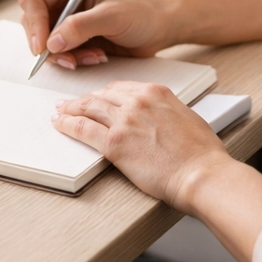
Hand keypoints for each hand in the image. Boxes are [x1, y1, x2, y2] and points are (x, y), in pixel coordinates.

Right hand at [18, 0, 179, 68]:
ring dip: (64, 56)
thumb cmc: (140, 14)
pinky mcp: (73, 40)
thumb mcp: (112, 17)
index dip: (34, 23)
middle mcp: (63, 2)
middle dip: (49, 45)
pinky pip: (60, 54)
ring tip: (92, 57)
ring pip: (44, 43)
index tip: (43, 46)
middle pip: (33, 23)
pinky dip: (74, 61)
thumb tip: (52, 42)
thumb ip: (81, 27)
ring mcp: (66, 22)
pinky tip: (95, 58)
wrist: (157, 29)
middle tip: (70, 59)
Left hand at [52, 81, 229, 210]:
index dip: (103, 94)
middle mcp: (137, 101)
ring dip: (70, 109)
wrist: (201, 173)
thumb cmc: (201, 154)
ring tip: (60, 112)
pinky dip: (68, 124)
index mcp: (156, 92)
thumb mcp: (186, 118)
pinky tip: (60, 124)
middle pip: (101, 96)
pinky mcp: (114, 143)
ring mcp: (124, 121)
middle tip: (72, 103)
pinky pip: (83, 129)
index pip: (120, 88)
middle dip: (84, 100)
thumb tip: (158, 118)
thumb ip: (166, 112)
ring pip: (88, 108)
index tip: (96, 97)